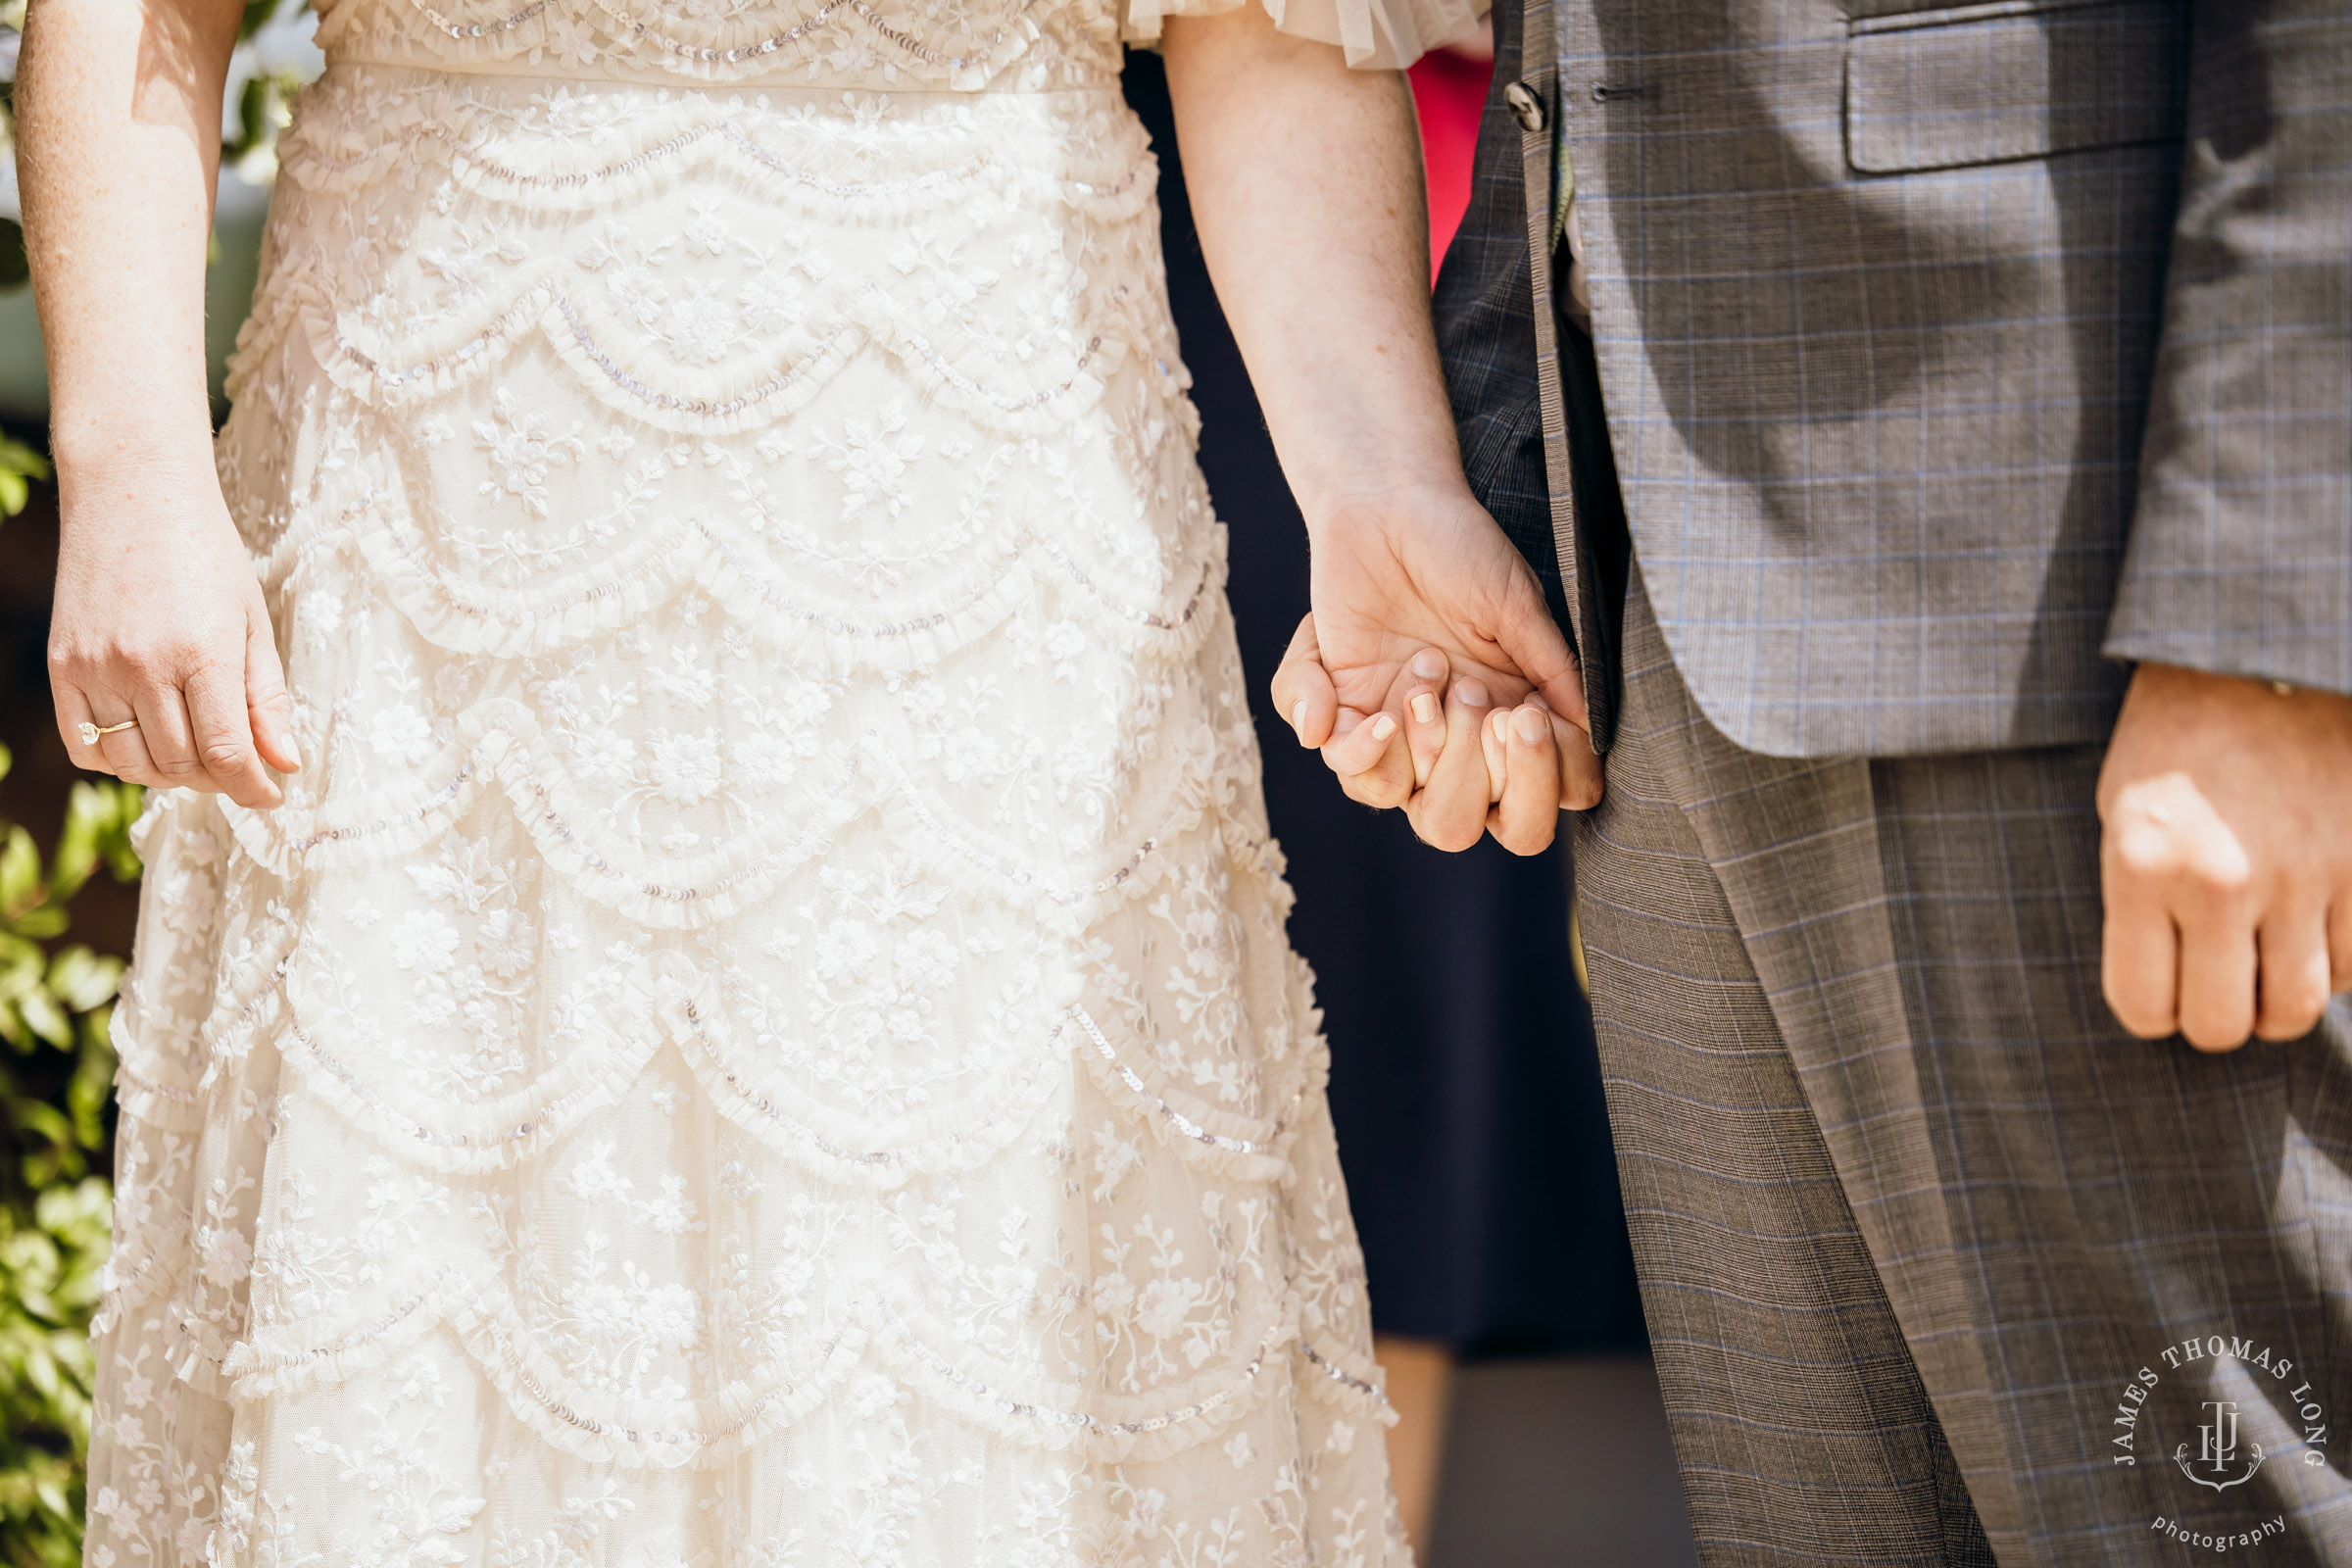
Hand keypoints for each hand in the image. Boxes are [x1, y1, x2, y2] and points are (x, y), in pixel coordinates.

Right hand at [48, 464, 298, 808]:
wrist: (134, 494)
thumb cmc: (207, 554)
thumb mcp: (253, 622)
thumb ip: (267, 698)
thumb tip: (284, 764)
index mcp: (204, 653)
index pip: (227, 754)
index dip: (253, 789)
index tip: (271, 798)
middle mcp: (143, 665)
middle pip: (181, 765)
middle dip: (217, 780)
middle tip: (237, 766)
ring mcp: (95, 666)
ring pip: (133, 762)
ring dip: (169, 773)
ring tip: (196, 751)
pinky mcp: (61, 664)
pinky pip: (84, 744)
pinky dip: (117, 758)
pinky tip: (146, 740)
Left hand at [1269, 482, 1603, 820]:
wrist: (1391, 501)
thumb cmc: (1463, 548)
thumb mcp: (1519, 608)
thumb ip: (1554, 674)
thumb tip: (1589, 735)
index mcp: (1506, 725)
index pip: (1532, 807)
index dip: (1532, 785)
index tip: (1526, 720)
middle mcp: (1449, 741)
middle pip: (1454, 826)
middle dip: (1464, 775)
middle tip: (1474, 693)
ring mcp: (1394, 728)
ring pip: (1390, 799)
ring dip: (1410, 748)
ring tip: (1424, 674)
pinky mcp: (1342, 704)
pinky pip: (1334, 755)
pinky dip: (1346, 741)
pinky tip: (1354, 705)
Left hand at [2097, 664, 2351, 1049]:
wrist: (2259, 665)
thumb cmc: (2175, 747)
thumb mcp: (2122, 818)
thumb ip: (2139, 910)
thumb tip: (2164, 999)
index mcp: (2144, 869)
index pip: (2144, 1007)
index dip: (2152, 1011)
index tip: (2161, 989)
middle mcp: (2225, 881)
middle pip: (2225, 1025)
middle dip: (2217, 1017)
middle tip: (2217, 983)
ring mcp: (2306, 875)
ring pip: (2300, 1006)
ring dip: (2278, 997)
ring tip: (2264, 956)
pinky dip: (2334, 961)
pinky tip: (2312, 924)